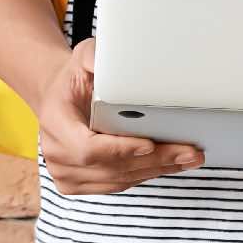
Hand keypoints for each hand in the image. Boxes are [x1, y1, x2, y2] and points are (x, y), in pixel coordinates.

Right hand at [37, 37, 204, 194]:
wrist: (57, 98)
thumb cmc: (73, 78)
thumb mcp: (82, 58)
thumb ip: (96, 57)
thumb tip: (117, 59)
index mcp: (55, 122)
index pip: (87, 147)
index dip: (120, 150)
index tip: (150, 144)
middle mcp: (56, 153)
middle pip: (110, 168)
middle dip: (153, 161)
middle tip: (187, 151)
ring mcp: (64, 173)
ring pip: (118, 180)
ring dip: (155, 171)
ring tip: (186, 158)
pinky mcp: (77, 185)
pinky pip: (116, 185)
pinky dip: (143, 175)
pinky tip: (166, 165)